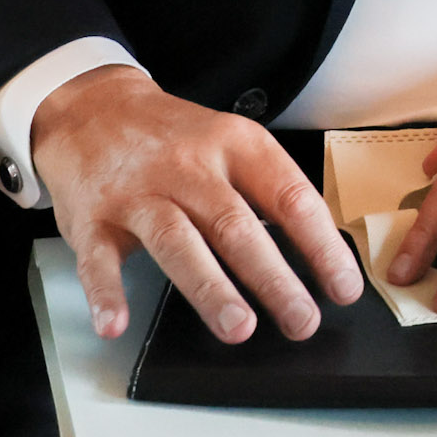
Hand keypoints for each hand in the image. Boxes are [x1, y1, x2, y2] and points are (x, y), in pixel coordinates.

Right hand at [32, 65, 362, 344]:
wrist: (95, 108)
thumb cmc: (178, 139)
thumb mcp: (233, 143)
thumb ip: (268, 191)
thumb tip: (318, 255)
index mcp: (238, 146)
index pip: (290, 197)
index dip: (321, 245)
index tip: (343, 288)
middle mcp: (191, 168)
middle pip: (237, 226)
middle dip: (274, 278)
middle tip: (302, 320)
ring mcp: (140, 194)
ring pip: (179, 242)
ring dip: (210, 289)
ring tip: (240, 328)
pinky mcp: (93, 218)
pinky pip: (98, 259)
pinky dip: (106, 294)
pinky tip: (116, 325)